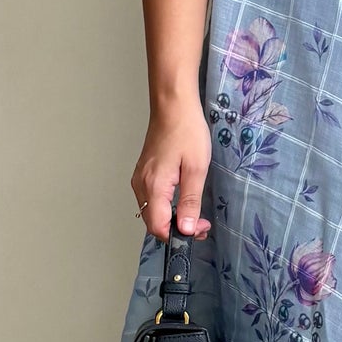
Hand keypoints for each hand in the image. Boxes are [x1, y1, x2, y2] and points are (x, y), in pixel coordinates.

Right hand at [131, 95, 212, 239]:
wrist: (173, 106)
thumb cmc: (186, 131)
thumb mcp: (196, 168)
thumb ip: (190, 201)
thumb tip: (187, 229)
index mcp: (154, 186)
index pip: (159, 227)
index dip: (179, 235)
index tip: (199, 230)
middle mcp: (141, 185)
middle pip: (153, 222)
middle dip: (177, 229)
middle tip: (201, 224)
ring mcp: (140, 178)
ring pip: (151, 211)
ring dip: (171, 219)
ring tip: (194, 214)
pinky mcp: (143, 173)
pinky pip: (150, 199)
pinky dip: (165, 206)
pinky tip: (181, 200)